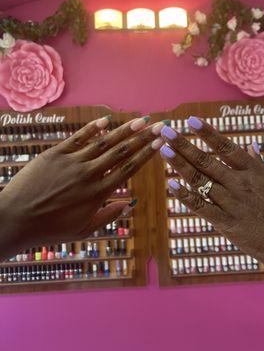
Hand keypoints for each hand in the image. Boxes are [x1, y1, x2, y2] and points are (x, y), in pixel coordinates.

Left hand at [0, 116, 164, 259]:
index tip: (160, 143)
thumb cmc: (51, 228)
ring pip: (103, 142)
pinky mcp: (55, 154)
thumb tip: (129, 204)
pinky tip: (106, 120)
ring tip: (140, 120)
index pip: (128, 169)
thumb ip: (108, 216)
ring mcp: (72, 162)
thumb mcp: (83, 230)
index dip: (146, 154)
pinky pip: (78, 137)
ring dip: (123, 130)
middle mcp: (88, 174)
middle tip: (157, 125)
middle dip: (142, 137)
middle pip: (121, 152)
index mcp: (97, 193)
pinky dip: (93, 128)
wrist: (16, 219)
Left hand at [160, 118, 263, 280]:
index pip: (226, 147)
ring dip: (179, 165)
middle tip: (166, 132)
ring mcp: (233, 203)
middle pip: (206, 161)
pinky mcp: (228, 224)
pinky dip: (185, 196)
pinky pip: (201, 207)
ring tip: (163, 151)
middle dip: (184, 145)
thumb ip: (260, 165)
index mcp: (254, 172)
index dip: (207, 133)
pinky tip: (171, 184)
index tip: (191, 120)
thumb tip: (252, 146)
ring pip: (200, 181)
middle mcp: (241, 184)